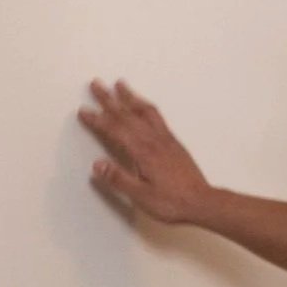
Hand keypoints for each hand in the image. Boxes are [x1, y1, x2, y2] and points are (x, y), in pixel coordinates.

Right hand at [77, 79, 214, 224]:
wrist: (202, 202)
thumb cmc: (172, 202)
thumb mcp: (141, 197)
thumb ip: (119, 179)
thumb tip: (97, 165)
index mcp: (143, 152)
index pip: (115, 131)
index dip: (98, 120)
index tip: (84, 110)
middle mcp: (154, 140)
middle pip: (127, 115)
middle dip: (109, 99)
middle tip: (96, 84)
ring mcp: (165, 139)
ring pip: (144, 111)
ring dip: (130, 97)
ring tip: (120, 84)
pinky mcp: (173, 142)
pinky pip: (157, 117)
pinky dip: (145, 106)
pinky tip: (143, 106)